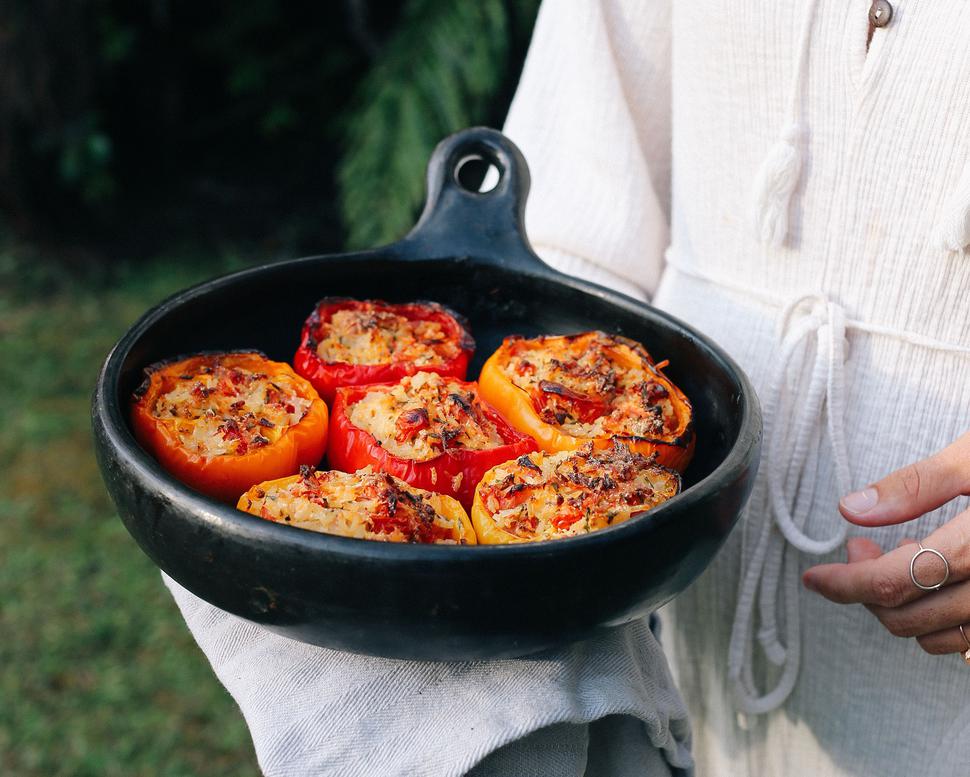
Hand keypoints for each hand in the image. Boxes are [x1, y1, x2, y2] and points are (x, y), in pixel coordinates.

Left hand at [802, 432, 969, 657]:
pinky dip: (943, 620)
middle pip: (908, 617)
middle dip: (867, 589)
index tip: (815, 577)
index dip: (843, 584)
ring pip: (939, 638)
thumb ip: (916, 486)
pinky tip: (943, 579)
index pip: (893, 583)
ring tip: (907, 555)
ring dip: (904, 607)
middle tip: (860, 549)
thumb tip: (851, 509)